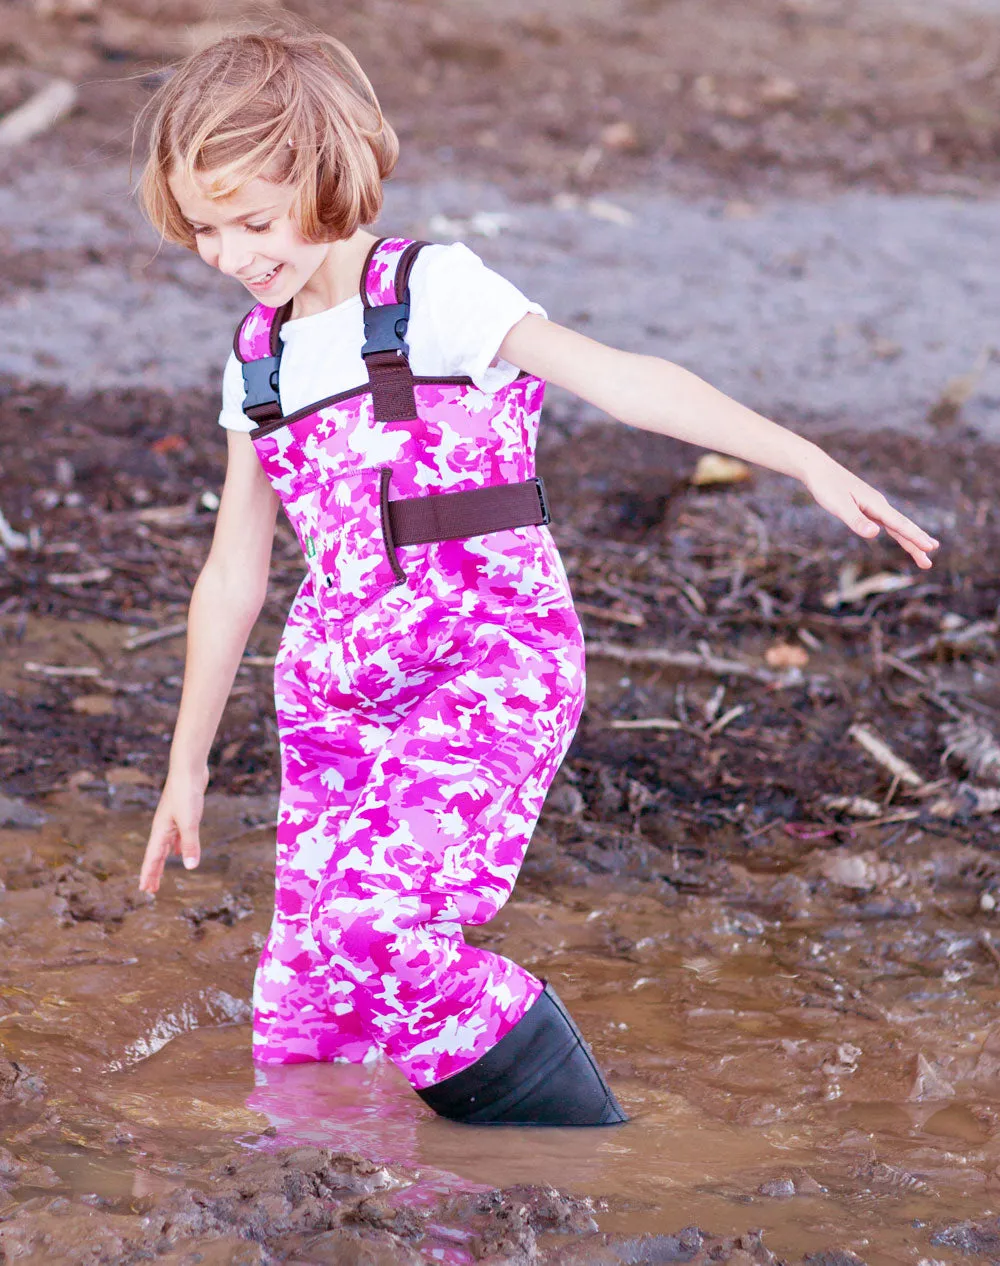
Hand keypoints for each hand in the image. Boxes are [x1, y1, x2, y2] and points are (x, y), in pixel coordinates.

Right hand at [138, 766, 208, 892]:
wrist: (189, 768)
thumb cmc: (186, 793)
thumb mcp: (190, 822)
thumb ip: (190, 844)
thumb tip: (190, 867)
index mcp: (161, 830)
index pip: (153, 858)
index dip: (149, 874)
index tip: (144, 890)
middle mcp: (163, 827)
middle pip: (157, 854)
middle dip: (154, 872)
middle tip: (150, 889)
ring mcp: (172, 820)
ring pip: (166, 846)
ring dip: (163, 861)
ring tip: (161, 873)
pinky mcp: (182, 814)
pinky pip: (176, 836)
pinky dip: (176, 847)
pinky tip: (178, 851)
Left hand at [800, 450, 938, 568]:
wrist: (818, 469)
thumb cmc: (827, 486)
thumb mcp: (839, 505)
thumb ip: (856, 520)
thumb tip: (876, 533)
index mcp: (876, 505)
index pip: (900, 524)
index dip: (915, 537)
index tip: (930, 548)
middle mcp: (879, 505)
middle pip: (902, 527)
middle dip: (917, 543)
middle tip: (929, 563)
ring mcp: (874, 506)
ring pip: (896, 525)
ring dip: (910, 539)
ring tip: (924, 550)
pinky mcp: (866, 507)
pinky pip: (887, 522)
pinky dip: (897, 531)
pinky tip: (901, 535)